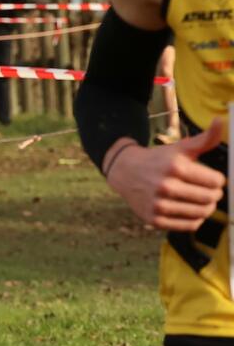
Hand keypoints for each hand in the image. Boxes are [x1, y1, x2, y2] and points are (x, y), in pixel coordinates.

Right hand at [107, 118, 226, 231]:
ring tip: (200, 200)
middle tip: (208, 191)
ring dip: (206, 207)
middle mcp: (165, 187)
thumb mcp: (180, 147)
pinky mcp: (154, 219)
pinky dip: (195, 219)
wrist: (125, 172)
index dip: (218, 180)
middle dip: (214, 194)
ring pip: (201, 213)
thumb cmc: (159, 159)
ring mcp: (158, 204)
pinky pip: (189, 225)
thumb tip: (220, 120)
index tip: (211, 178)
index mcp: (175, 167)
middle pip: (210, 198)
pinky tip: (190, 209)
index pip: (216, 181)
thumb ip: (205, 138)